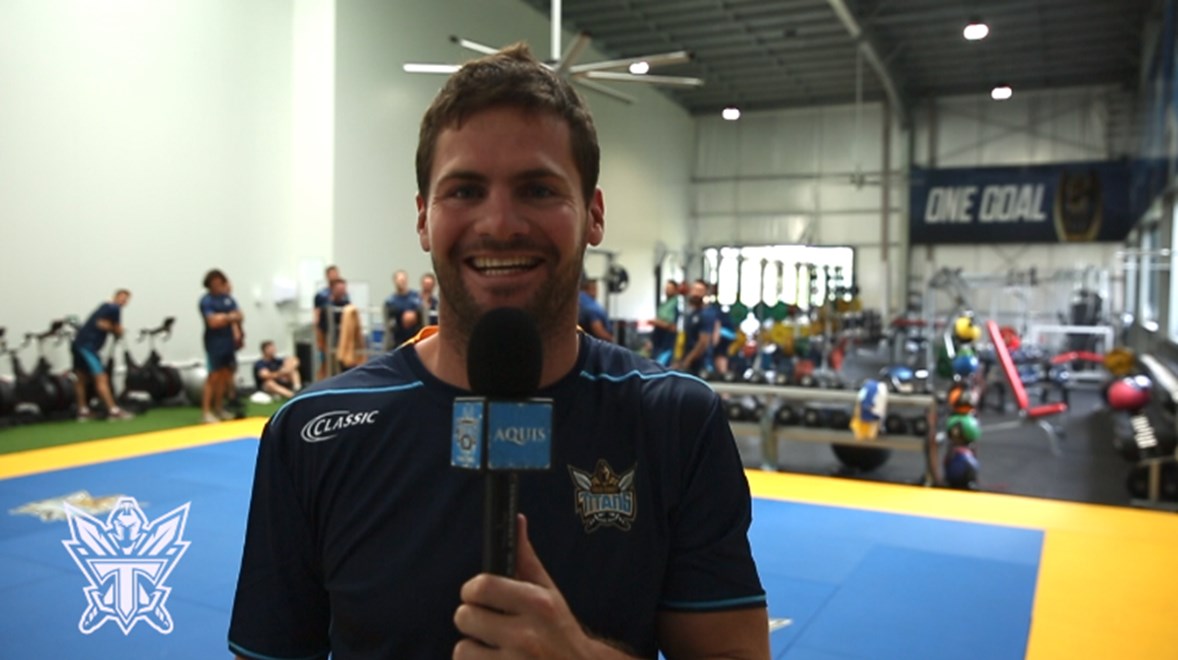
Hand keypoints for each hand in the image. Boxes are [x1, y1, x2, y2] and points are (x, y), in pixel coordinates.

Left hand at [453, 515, 629, 658]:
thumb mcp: (549, 594)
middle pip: (464, 617)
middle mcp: (527, 636)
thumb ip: (526, 559)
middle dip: (471, 620)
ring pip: (462, 649)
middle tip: (488, 625)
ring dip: (473, 650)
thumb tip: (517, 520)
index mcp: (538, 605)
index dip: (472, 591)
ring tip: (495, 650)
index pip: (481, 587)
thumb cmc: (559, 630)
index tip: (479, 596)